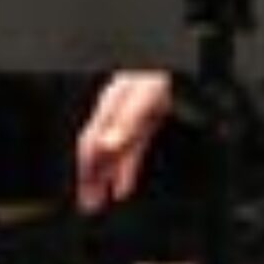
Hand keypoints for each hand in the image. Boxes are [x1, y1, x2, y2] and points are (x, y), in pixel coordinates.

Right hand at [75, 71, 171, 211]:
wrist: (179, 58)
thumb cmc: (159, 70)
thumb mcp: (145, 94)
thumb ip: (126, 119)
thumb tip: (109, 143)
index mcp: (110, 105)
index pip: (90, 143)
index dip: (85, 170)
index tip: (84, 193)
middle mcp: (118, 111)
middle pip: (100, 151)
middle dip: (93, 179)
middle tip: (90, 206)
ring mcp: (134, 114)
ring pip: (116, 152)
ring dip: (110, 177)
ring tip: (105, 201)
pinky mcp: (150, 115)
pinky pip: (134, 146)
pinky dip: (128, 166)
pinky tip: (125, 183)